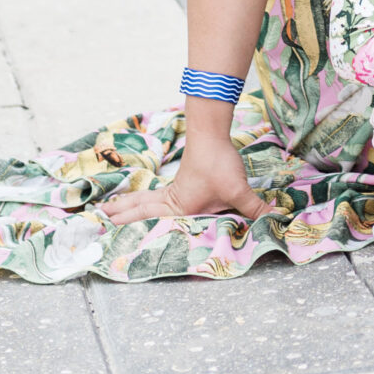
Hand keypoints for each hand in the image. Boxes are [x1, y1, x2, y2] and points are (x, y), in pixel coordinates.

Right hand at [97, 131, 265, 226]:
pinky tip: (140, 201)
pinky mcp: (179, 183)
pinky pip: (153, 196)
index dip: (131, 232)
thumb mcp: (238, 191)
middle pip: (140, 212)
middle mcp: (170, 202)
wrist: (210, 134)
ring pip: (144, 202)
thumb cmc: (218, 164)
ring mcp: (172, 191)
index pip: (150, 225)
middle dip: (120, 218)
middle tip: (97, 222)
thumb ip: (254, 209)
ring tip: (107, 212)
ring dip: (127, 207)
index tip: (110, 239)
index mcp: (177, 209)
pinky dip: (141, 199)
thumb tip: (276, 220)